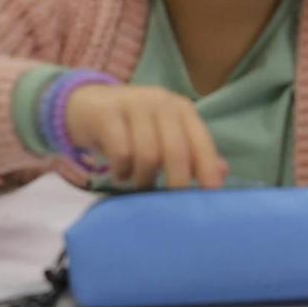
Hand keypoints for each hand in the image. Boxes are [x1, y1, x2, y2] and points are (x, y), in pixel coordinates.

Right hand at [63, 83, 226, 189]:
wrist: (85, 104)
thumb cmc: (131, 127)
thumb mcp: (163, 135)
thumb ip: (190, 152)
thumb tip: (222, 174)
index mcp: (182, 109)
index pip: (201, 140)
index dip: (208, 168)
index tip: (211, 196)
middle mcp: (162, 102)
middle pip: (176, 150)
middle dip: (176, 182)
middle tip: (169, 204)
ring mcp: (134, 104)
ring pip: (148, 155)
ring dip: (143, 178)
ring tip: (138, 182)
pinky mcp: (108, 114)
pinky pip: (121, 152)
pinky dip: (122, 170)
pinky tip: (119, 172)